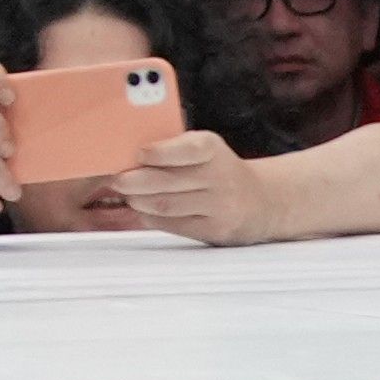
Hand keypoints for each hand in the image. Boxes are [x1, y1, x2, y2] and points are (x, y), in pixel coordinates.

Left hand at [104, 129, 264, 244]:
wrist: (262, 202)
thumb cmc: (218, 170)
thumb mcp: (205, 149)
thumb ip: (173, 149)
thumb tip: (128, 157)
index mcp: (212, 149)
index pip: (187, 149)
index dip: (160, 152)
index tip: (138, 154)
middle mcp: (220, 177)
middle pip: (168, 182)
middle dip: (135, 182)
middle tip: (117, 181)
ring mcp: (220, 206)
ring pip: (167, 205)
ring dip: (139, 201)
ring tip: (128, 196)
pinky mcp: (216, 230)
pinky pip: (175, 225)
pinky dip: (152, 218)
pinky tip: (144, 211)